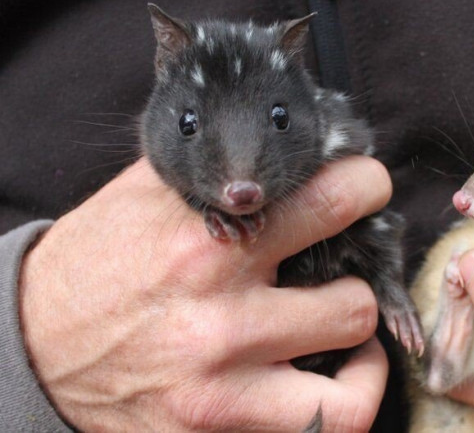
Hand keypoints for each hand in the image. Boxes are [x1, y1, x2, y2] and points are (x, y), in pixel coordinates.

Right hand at [19, 156, 390, 430]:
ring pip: (351, 376)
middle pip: (355, 301)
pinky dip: (345, 396)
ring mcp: (222, 388)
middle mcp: (220, 319)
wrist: (36, 349)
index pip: (329, 203)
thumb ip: (219, 171)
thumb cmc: (98, 263)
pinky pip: (323, 426)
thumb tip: (290, 142)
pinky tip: (329, 372)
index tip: (366, 188)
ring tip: (345, 326)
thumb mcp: (146, 197)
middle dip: (361, 277)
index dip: (365, 188)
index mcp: (206, 244)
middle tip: (347, 268)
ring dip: (358, 345)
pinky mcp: (219, 432)